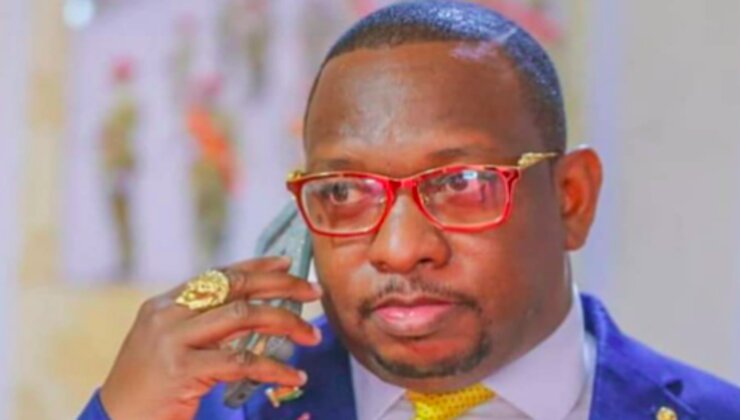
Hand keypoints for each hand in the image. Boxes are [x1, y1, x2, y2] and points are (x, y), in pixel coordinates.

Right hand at [99, 257, 321, 419]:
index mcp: (164, 304)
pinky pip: (241, 361)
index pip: (218, 274)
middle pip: (236, 286)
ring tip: (311, 335)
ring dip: (285, 322)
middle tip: (314, 292)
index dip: (256, 266)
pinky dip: (274, 368)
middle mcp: (167, 315)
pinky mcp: (181, 370)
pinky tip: (294, 376)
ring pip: (243, 315)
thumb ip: (200, 325)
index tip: (287, 264)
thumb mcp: (167, 346)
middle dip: (281, 285)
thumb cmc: (145, 391)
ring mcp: (172, 340)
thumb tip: (249, 310)